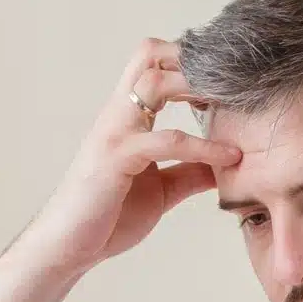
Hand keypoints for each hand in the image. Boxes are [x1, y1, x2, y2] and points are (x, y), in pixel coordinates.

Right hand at [20, 39, 240, 275]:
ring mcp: (114, 133)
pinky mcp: (117, 158)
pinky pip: (165, 140)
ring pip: (154, 83)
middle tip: (234, 81)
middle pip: (150, 54)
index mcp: (127, 118)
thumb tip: (225, 164)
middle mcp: (118, 115)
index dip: (190, 63)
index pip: (154, 65)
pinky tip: (229, 157)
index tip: (226, 82)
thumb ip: (189, 173)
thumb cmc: (106, 218)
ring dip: (197, 87)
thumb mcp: (160, 191)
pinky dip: (202, 146)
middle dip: (195, 59)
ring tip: (235, 104)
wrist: (67, 247)